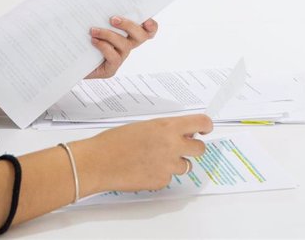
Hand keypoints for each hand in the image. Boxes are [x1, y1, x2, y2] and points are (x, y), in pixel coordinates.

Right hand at [72, 114, 213, 194]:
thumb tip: (182, 133)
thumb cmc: (115, 142)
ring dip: (175, 163)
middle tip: (183, 147)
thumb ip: (167, 129)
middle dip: (193, 148)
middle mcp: (172, 145)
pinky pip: (169, 178)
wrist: (98, 162)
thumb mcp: (145, 126)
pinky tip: (145, 169)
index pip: (201, 123)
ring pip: (185, 166)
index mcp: (168, 127)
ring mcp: (168, 165)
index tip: (205, 129)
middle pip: (199, 148)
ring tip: (155, 159)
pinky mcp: (161, 181)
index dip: (206, 126)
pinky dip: (160, 175)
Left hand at [85, 17, 157, 78]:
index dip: (152, 26)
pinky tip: (93, 41)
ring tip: (93, 30)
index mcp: (127, 33)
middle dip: (129, 26)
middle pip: (141, 36)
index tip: (146, 20)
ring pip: (125, 45)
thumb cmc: (80, 37)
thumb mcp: (91, 21)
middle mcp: (127, 45)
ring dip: (109, 35)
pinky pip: (115, 58)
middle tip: (113, 19)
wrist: (66, 59)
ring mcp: (120, 57)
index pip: (147, 30)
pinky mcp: (111, 69)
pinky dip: (104, 47)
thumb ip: (100, 12)